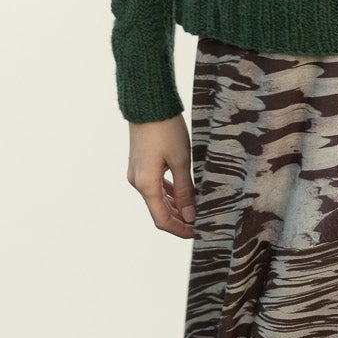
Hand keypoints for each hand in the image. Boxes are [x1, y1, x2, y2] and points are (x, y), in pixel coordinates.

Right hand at [127, 115, 195, 237]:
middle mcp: (138, 182)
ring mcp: (137, 173)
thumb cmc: (166, 130)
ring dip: (175, 206)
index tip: (197, 233)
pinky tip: (183, 192)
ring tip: (196, 209)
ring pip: (157, 198)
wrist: (148, 104)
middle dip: (180, 220)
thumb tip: (190, 216)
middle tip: (201, 222)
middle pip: (159, 211)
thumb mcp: (181, 161)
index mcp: (146, 185)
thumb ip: (185, 191)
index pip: (162, 220)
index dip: (180, 230)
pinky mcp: (140, 164)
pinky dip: (169, 193)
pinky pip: (154, 186)